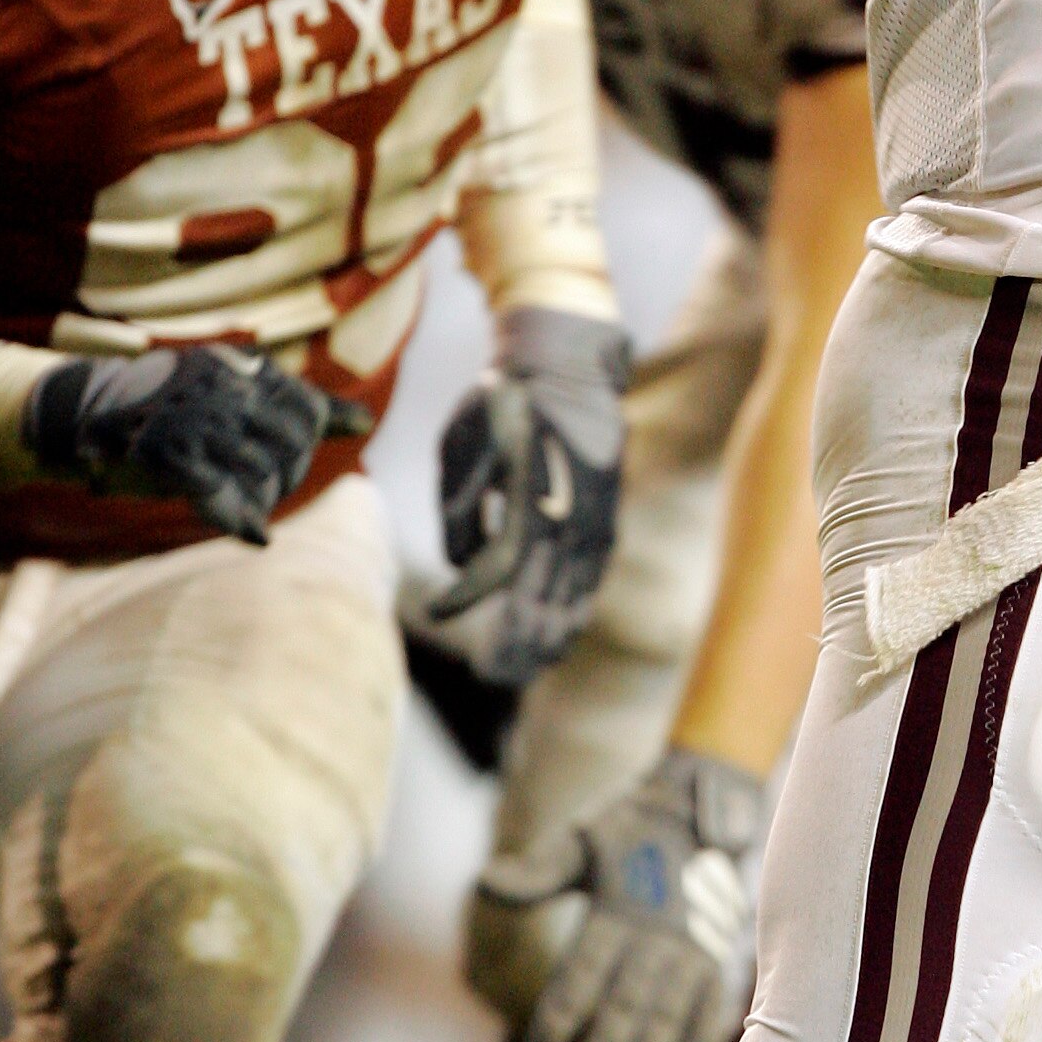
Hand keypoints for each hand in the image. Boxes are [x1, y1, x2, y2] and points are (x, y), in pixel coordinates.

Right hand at [23, 346, 367, 543]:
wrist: (88, 413)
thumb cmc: (173, 407)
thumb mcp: (233, 390)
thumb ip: (299, 404)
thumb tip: (364, 421)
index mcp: (240, 369)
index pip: (307, 407)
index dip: (312, 435)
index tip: (304, 446)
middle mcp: (221, 390)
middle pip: (293, 442)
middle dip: (290, 472)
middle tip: (272, 484)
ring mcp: (195, 423)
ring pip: (262, 472)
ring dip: (264, 498)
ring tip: (253, 503)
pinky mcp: (169, 458)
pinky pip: (221, 498)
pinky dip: (243, 522)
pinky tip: (254, 533)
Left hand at [427, 305, 628, 689]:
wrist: (566, 367)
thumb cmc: (501, 403)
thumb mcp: (462, 444)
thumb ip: (457, 508)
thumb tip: (461, 561)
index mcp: (530, 497)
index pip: (499, 568)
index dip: (466, 596)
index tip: (435, 612)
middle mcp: (568, 517)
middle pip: (542, 598)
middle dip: (515, 642)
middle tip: (490, 674)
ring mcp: (594, 520)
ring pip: (573, 596)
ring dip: (548, 637)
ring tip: (525, 668)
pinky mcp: (606, 519)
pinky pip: (592, 579)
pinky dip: (576, 612)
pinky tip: (561, 636)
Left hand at [466, 747, 762, 1041]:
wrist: (697, 807)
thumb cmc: (626, 830)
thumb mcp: (579, 841)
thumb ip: (538, 873)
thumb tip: (486, 884)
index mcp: (619, 909)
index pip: (583, 974)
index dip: (560, 1016)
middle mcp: (659, 934)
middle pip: (627, 1004)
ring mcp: (694, 948)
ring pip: (669, 1014)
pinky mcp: (718, 957)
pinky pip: (711, 1010)